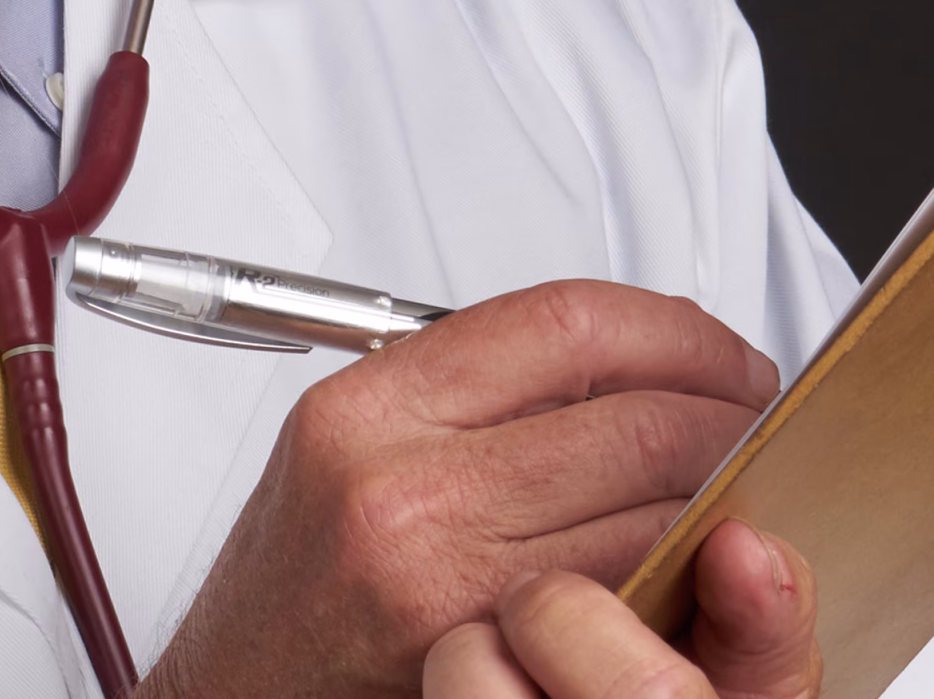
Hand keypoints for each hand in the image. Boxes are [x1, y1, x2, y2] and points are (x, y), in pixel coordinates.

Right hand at [141, 280, 780, 698]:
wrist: (240, 691)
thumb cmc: (296, 576)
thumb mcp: (350, 438)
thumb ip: (463, 385)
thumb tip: (614, 349)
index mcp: (373, 406)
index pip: (567, 325)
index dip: (673, 329)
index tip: (716, 349)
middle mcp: (406, 487)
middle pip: (634, 421)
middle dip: (723, 415)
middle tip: (747, 418)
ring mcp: (454, 586)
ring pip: (655, 516)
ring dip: (718, 498)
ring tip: (727, 484)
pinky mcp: (491, 662)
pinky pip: (632, 600)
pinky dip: (682, 575)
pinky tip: (684, 560)